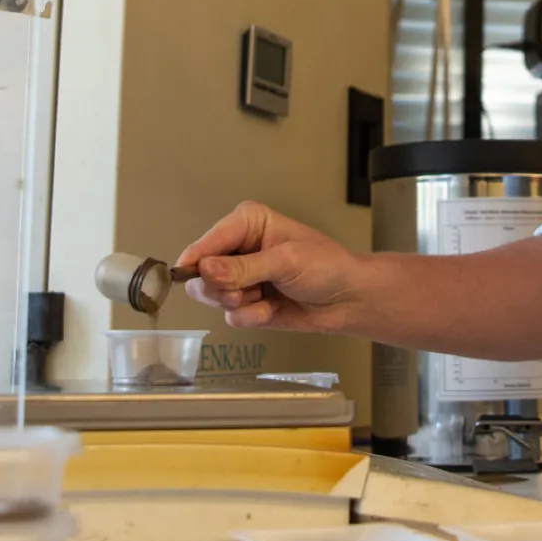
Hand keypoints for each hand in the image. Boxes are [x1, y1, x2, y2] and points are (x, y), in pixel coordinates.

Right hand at [176, 202, 363, 333]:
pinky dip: (252, 317)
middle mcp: (238, 249)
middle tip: (244, 292)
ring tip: (265, 297)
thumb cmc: (327, 266)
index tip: (192, 275)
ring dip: (239, 303)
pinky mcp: (247, 304)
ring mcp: (241, 278)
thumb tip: (204, 270)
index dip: (196, 260)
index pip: (207, 241)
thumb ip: (243, 268)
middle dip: (220, 288)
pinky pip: (231, 317)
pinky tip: (273, 309)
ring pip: (212, 297)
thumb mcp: (286, 261)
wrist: (349, 299)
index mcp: (246, 223)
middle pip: (200, 273)